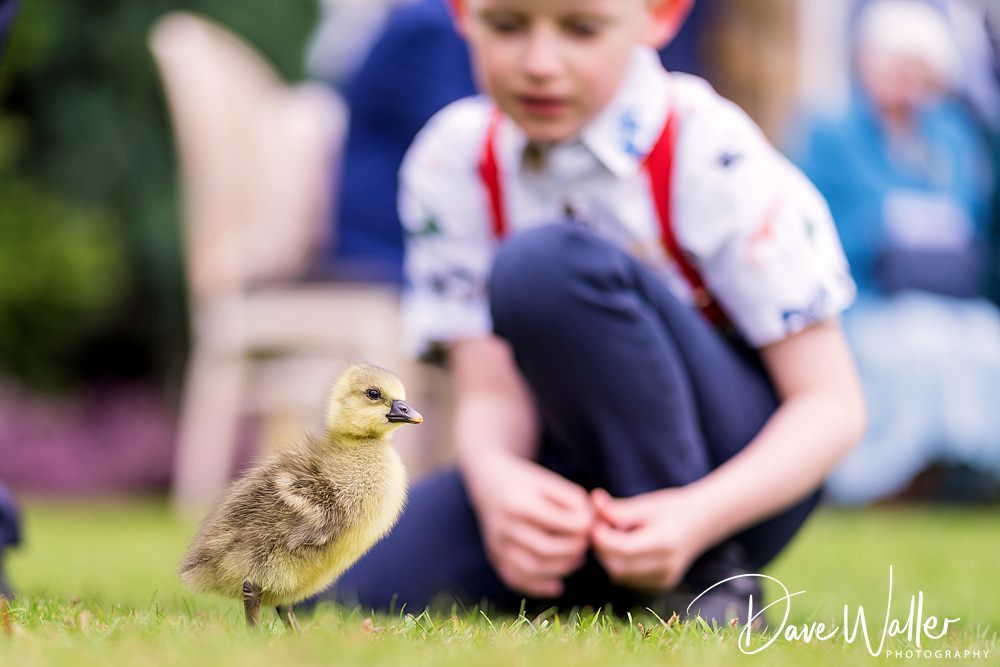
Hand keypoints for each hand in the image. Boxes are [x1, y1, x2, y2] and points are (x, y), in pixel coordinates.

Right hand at [463, 452, 593, 597]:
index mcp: (518, 502)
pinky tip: (557, 586)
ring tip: (577, 559)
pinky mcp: (494, 556)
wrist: (487, 480)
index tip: (591, 522)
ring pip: (533, 568)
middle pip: (546, 549)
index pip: (556, 522)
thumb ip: (571, 499)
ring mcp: (497, 543)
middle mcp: (504, 526)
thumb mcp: (547, 480)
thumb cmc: (525, 480)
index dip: (581, 526)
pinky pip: (516, 579)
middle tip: (586, 543)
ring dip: (562, 569)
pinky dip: (538, 587)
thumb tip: (590, 525)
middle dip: (574, 549)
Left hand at [589, 486, 711, 593]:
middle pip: (618, 566)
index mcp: (666, 543)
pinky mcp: (660, 586)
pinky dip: (618, 565)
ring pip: (620, 576)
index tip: (594, 521)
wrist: (701, 523)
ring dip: (607, 557)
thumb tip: (593, 502)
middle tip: (597, 527)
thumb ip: (619, 509)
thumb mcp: (647, 504)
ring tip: (610, 536)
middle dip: (602, 547)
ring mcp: (665, 580)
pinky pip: (628, 580)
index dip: (602, 536)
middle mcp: (667, 566)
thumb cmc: (673, 508)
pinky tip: (622, 549)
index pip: (624, 548)